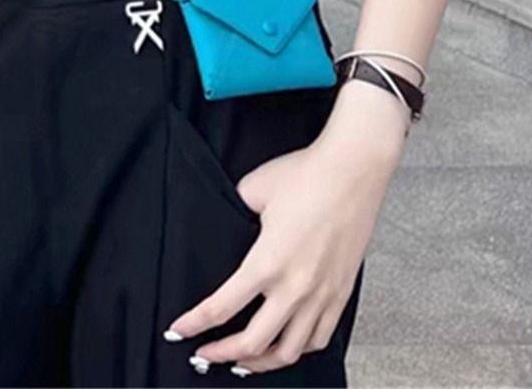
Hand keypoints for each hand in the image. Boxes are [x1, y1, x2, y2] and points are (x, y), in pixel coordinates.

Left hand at [164, 83, 406, 375]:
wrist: (354, 168)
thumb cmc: (306, 174)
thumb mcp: (255, 189)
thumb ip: (237, 212)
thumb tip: (231, 222)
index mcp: (267, 262)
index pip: (221, 308)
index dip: (194, 324)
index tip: (178, 331)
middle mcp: (295, 287)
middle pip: (252, 343)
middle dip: (222, 353)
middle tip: (205, 353)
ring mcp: (322, 294)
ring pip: (288, 351)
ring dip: (260, 363)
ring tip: (243, 362)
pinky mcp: (342, 292)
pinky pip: (319, 338)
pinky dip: (299, 350)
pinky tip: (286, 344)